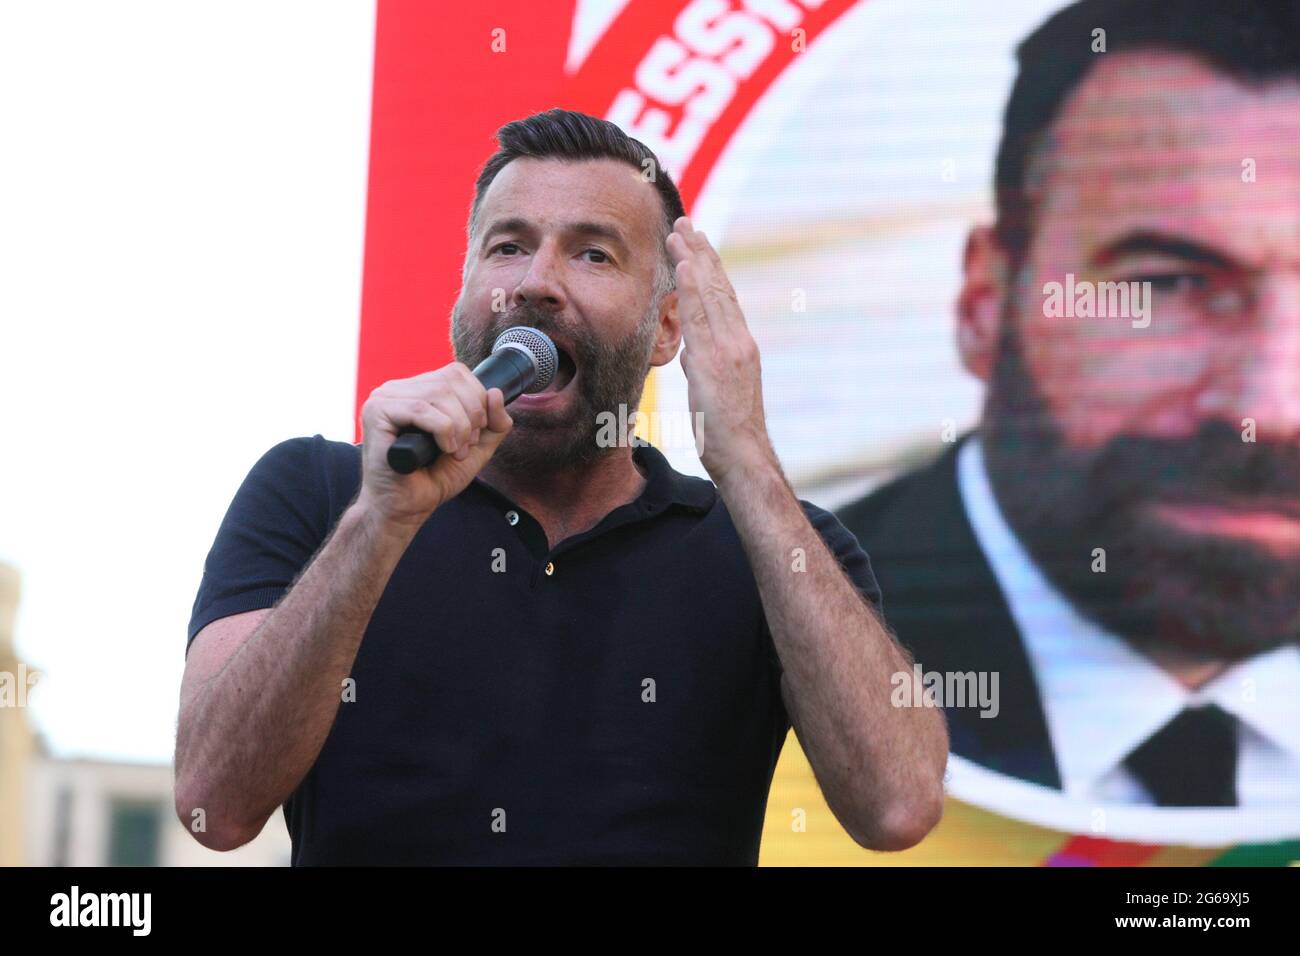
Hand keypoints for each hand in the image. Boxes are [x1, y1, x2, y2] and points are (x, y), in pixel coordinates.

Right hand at [355, 362, 512, 527]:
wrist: (405, 507)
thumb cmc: (432, 478)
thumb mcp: (476, 447)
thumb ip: (493, 423)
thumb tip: (495, 392)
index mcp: (418, 390)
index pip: (456, 373)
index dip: (476, 399)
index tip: (475, 433)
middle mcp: (399, 389)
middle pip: (451, 380)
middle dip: (471, 415)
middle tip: (465, 446)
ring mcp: (384, 398)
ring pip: (439, 393)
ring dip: (459, 426)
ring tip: (455, 451)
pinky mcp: (376, 412)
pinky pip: (421, 409)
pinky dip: (443, 430)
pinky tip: (442, 449)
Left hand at [666, 216, 778, 486]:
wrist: (745, 456)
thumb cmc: (728, 434)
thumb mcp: (714, 393)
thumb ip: (703, 367)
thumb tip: (691, 354)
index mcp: (740, 348)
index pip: (723, 300)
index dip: (710, 270)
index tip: (698, 245)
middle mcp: (739, 341)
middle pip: (719, 288)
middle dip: (702, 253)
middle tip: (687, 223)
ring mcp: (729, 348)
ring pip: (710, 294)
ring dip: (694, 259)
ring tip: (680, 231)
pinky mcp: (716, 359)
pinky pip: (701, 315)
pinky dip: (692, 286)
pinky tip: (682, 263)